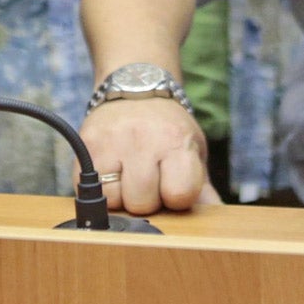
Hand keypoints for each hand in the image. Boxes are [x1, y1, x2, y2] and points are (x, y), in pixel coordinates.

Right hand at [78, 95, 217, 214]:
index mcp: (176, 141)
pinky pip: (89, 189)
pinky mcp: (87, 144)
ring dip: (122, 196)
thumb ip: (202, 187)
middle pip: (143, 203)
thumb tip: (215, 214)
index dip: (175, 198)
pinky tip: (111, 172)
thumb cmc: (168, 128)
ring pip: (114, 200)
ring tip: (128, 176)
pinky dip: (101, 188)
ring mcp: (112, 141)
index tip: (172, 186)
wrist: (136, 88)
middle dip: (147, 200)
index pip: (179, 195)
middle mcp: (143, 139)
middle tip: (149, 180)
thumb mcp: (193, 150)